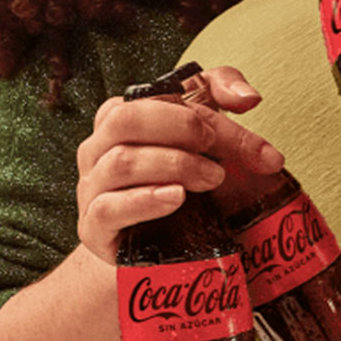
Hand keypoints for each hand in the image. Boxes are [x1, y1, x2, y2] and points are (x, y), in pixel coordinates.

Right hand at [74, 73, 282, 263]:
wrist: (161, 244)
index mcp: (119, 117)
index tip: (216, 132)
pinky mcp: (94, 228)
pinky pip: (108, 208)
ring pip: (121, 162)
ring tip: (212, 178)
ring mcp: (92, 187)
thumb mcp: (207, 130)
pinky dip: (146, 201)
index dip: (187, 111)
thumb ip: (226, 96)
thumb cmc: (183, 177)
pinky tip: (177, 198)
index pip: (148, 98)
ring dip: (175, 165)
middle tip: (212, 148)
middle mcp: (98, 148)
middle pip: (125, 119)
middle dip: (177, 128)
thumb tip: (248, 97)